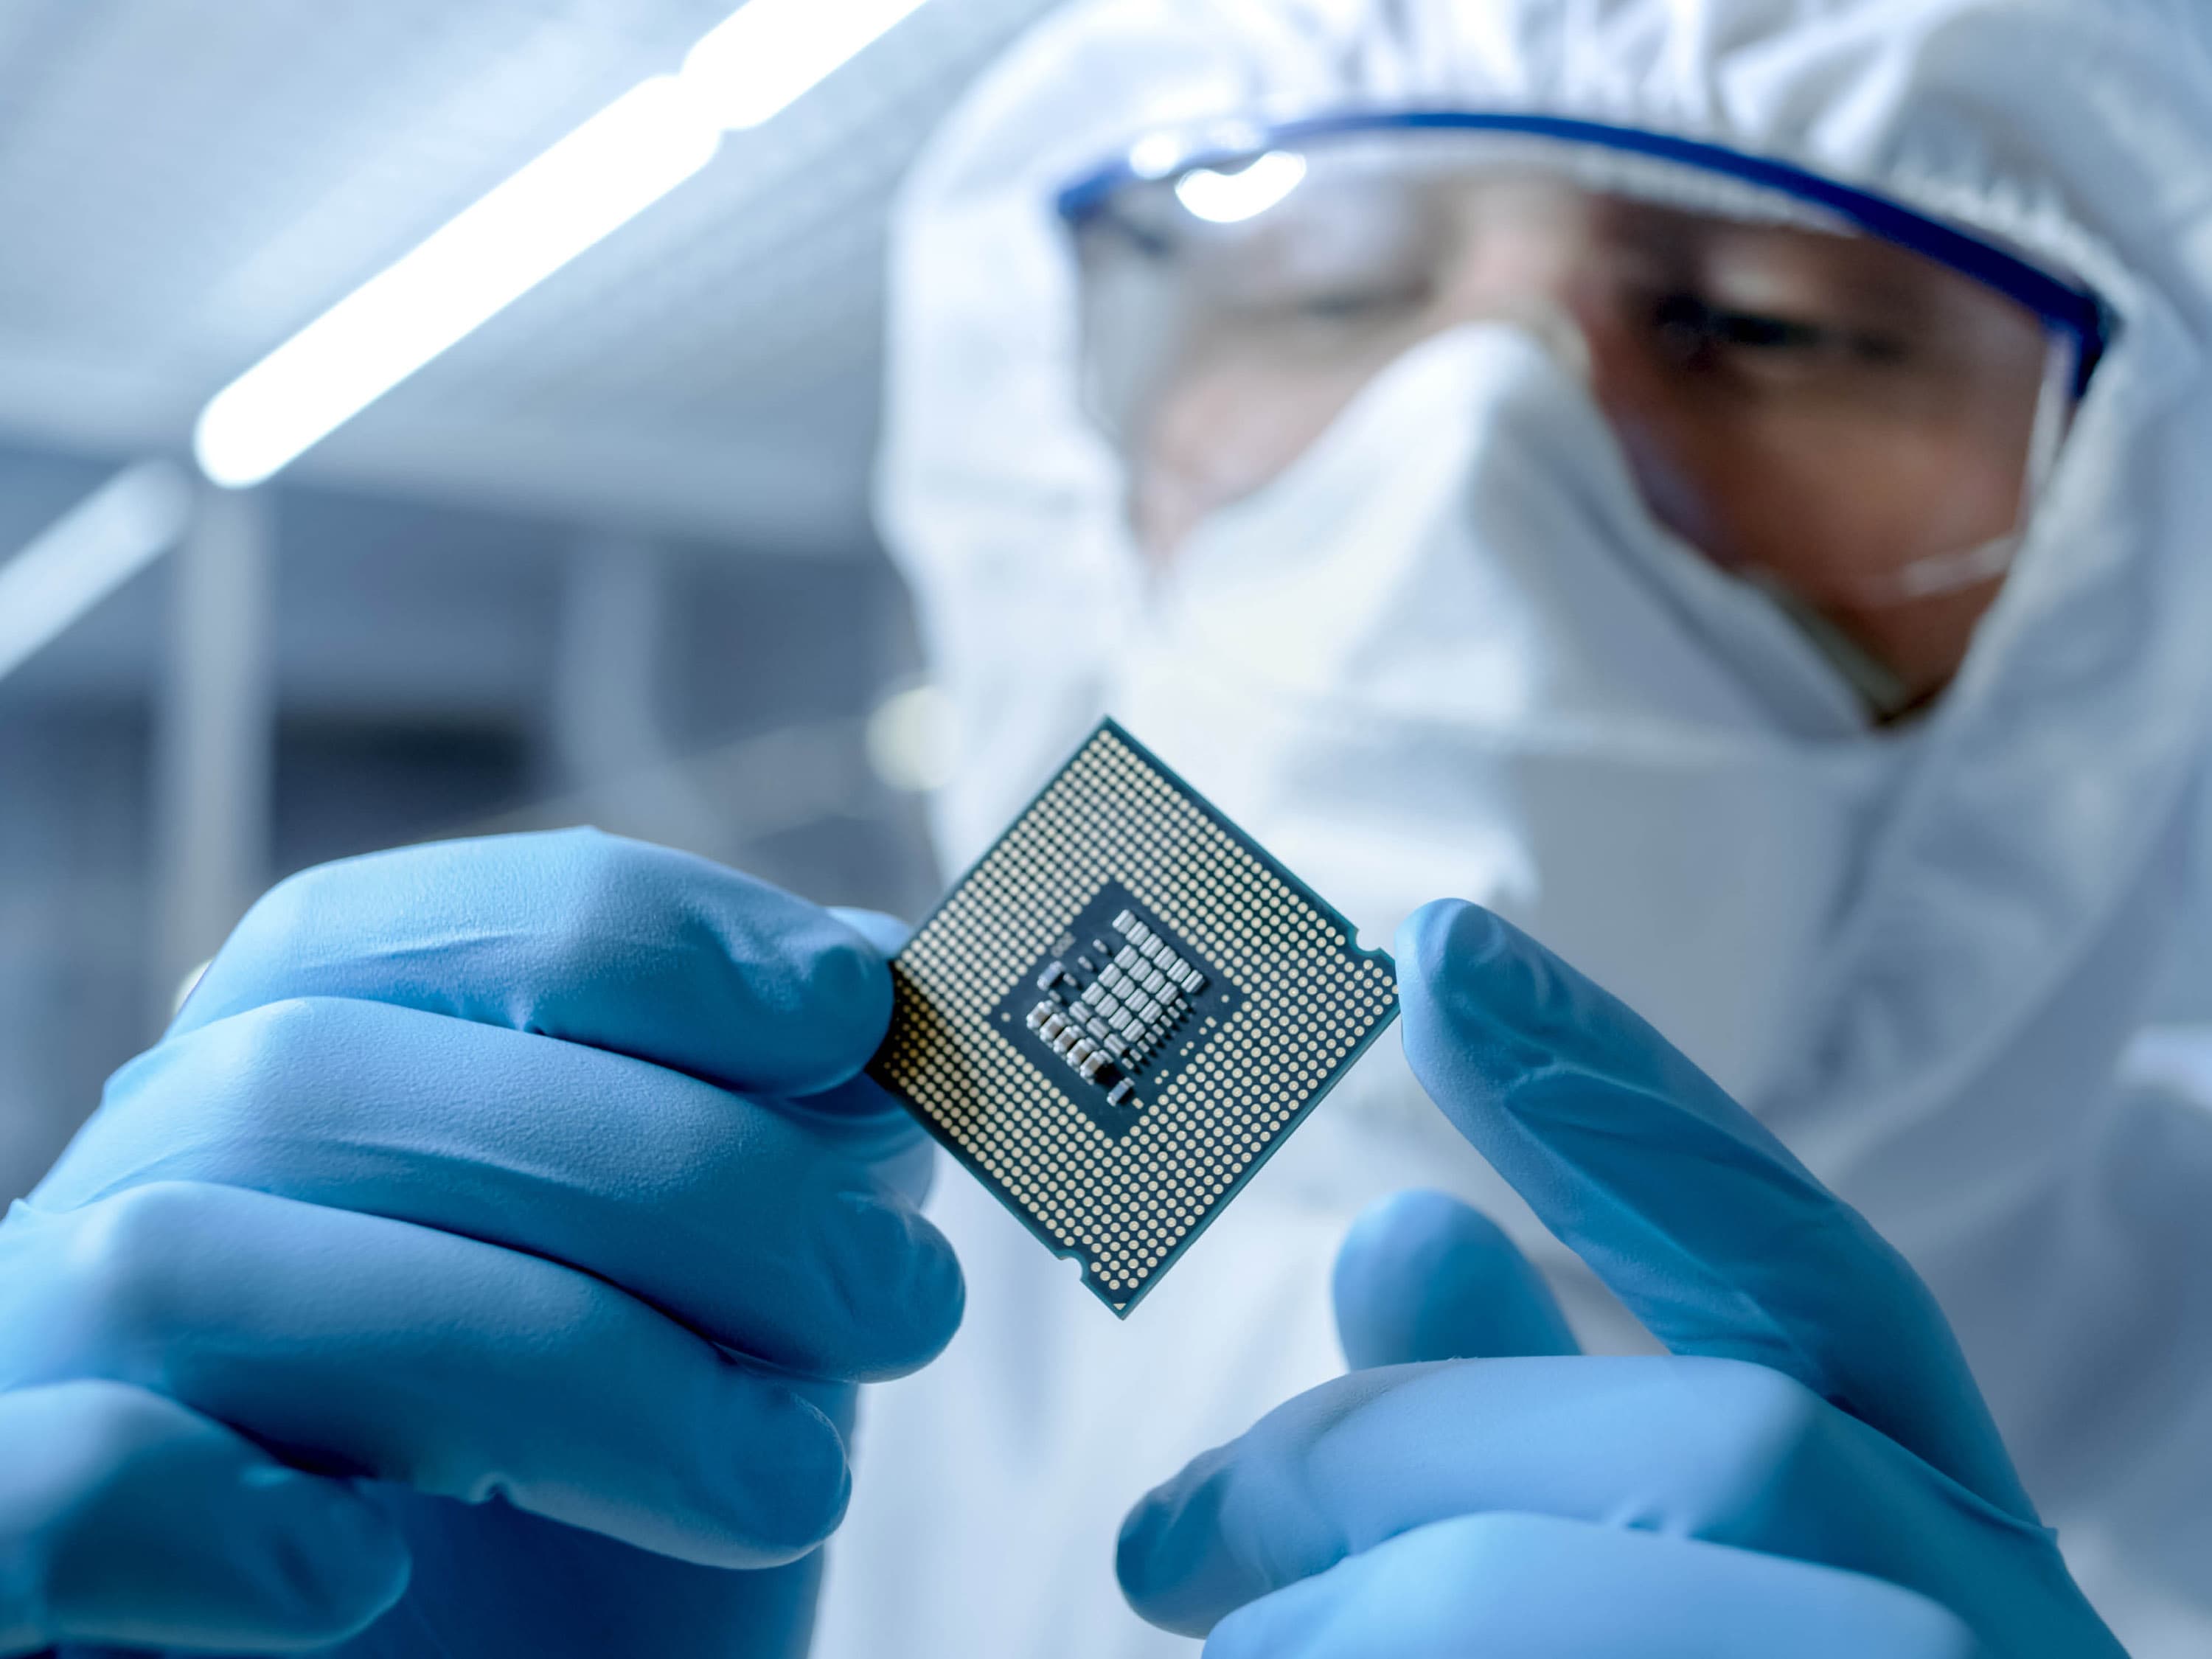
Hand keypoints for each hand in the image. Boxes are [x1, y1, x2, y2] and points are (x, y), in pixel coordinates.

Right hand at [0, 829, 962, 1656]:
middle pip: (327, 1079)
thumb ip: (773, 1164)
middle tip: (895, 1298)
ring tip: (780, 1474)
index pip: (425, 928)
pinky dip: (191, 1506)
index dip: (652, 943)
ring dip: (549, 1359)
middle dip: (667, 1174)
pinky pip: (29, 1480)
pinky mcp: (0, 1555)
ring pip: (195, 1268)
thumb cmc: (598, 1553)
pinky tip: (356, 1572)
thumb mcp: (726, 1334)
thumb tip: (871, 998)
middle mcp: (140, 1188)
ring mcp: (37, 1361)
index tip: (852, 1010)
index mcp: (306, 1078)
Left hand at [1117, 898, 2125, 1657]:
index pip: (1821, 1284)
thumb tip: (1393, 1229)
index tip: (1439, 952)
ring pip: (1634, 1568)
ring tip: (1227, 1634)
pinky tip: (1307, 1580)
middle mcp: (1997, 1646)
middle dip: (1407, 1457)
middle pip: (1730, 1446)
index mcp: (1956, 1565)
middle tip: (1162, 1542)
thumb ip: (1546, 1427)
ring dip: (1393, 1592)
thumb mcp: (1629, 1575)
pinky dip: (1382, 1627)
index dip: (1640, 1107)